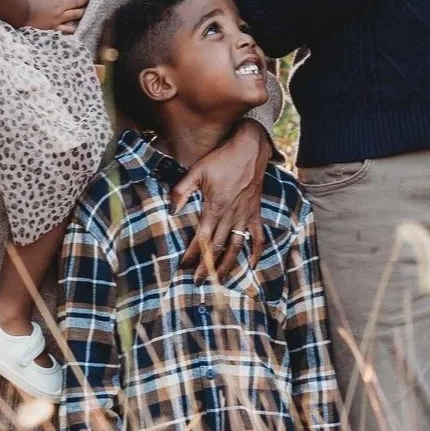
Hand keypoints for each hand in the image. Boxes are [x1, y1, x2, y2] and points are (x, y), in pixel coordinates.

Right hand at [23, 0, 87, 33]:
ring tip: (83, 12)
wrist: (22, 12)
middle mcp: (60, 6)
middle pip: (76, 3)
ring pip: (75, 15)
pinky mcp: (55, 26)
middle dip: (83, 1)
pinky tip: (76, 27)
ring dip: (81, 12)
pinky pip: (67, 28)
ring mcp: (59, 17)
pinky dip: (73, 28)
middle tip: (87, 1)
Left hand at [170, 119, 270, 278]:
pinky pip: (258, 237)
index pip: (202, 238)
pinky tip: (252, 266)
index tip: (184, 266)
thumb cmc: (222, 159)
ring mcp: (245, 216)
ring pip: (236, 247)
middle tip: (198, 281)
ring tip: (219, 279)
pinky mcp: (255, 213)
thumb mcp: (196, 171)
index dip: (193, 254)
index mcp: (215, 208)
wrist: (249, 149)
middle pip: (218, 248)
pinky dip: (256, 252)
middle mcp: (231, 216)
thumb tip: (171, 210)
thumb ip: (181, 191)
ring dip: (228, 265)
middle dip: (207, 266)